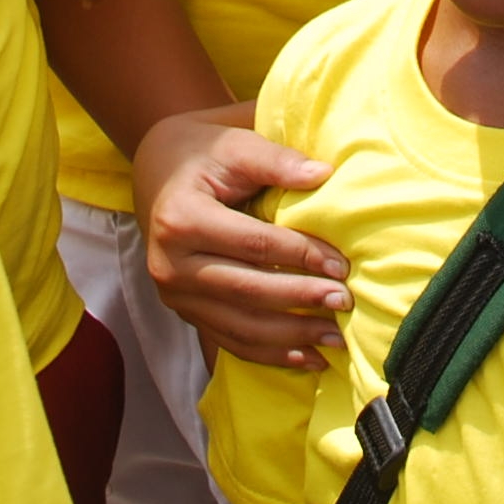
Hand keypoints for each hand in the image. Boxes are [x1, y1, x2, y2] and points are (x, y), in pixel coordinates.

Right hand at [136, 107, 348, 367]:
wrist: (157, 172)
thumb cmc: (204, 155)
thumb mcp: (236, 145)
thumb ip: (277, 160)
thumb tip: (324, 175)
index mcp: (181, 219)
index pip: (253, 244)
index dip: (300, 255)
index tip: (341, 265)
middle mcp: (169, 264)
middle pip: (247, 291)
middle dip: (301, 300)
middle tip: (345, 303)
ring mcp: (174, 295)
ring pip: (239, 326)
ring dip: (291, 337)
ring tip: (336, 339)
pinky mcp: (183, 311)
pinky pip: (229, 340)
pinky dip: (270, 354)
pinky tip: (307, 358)